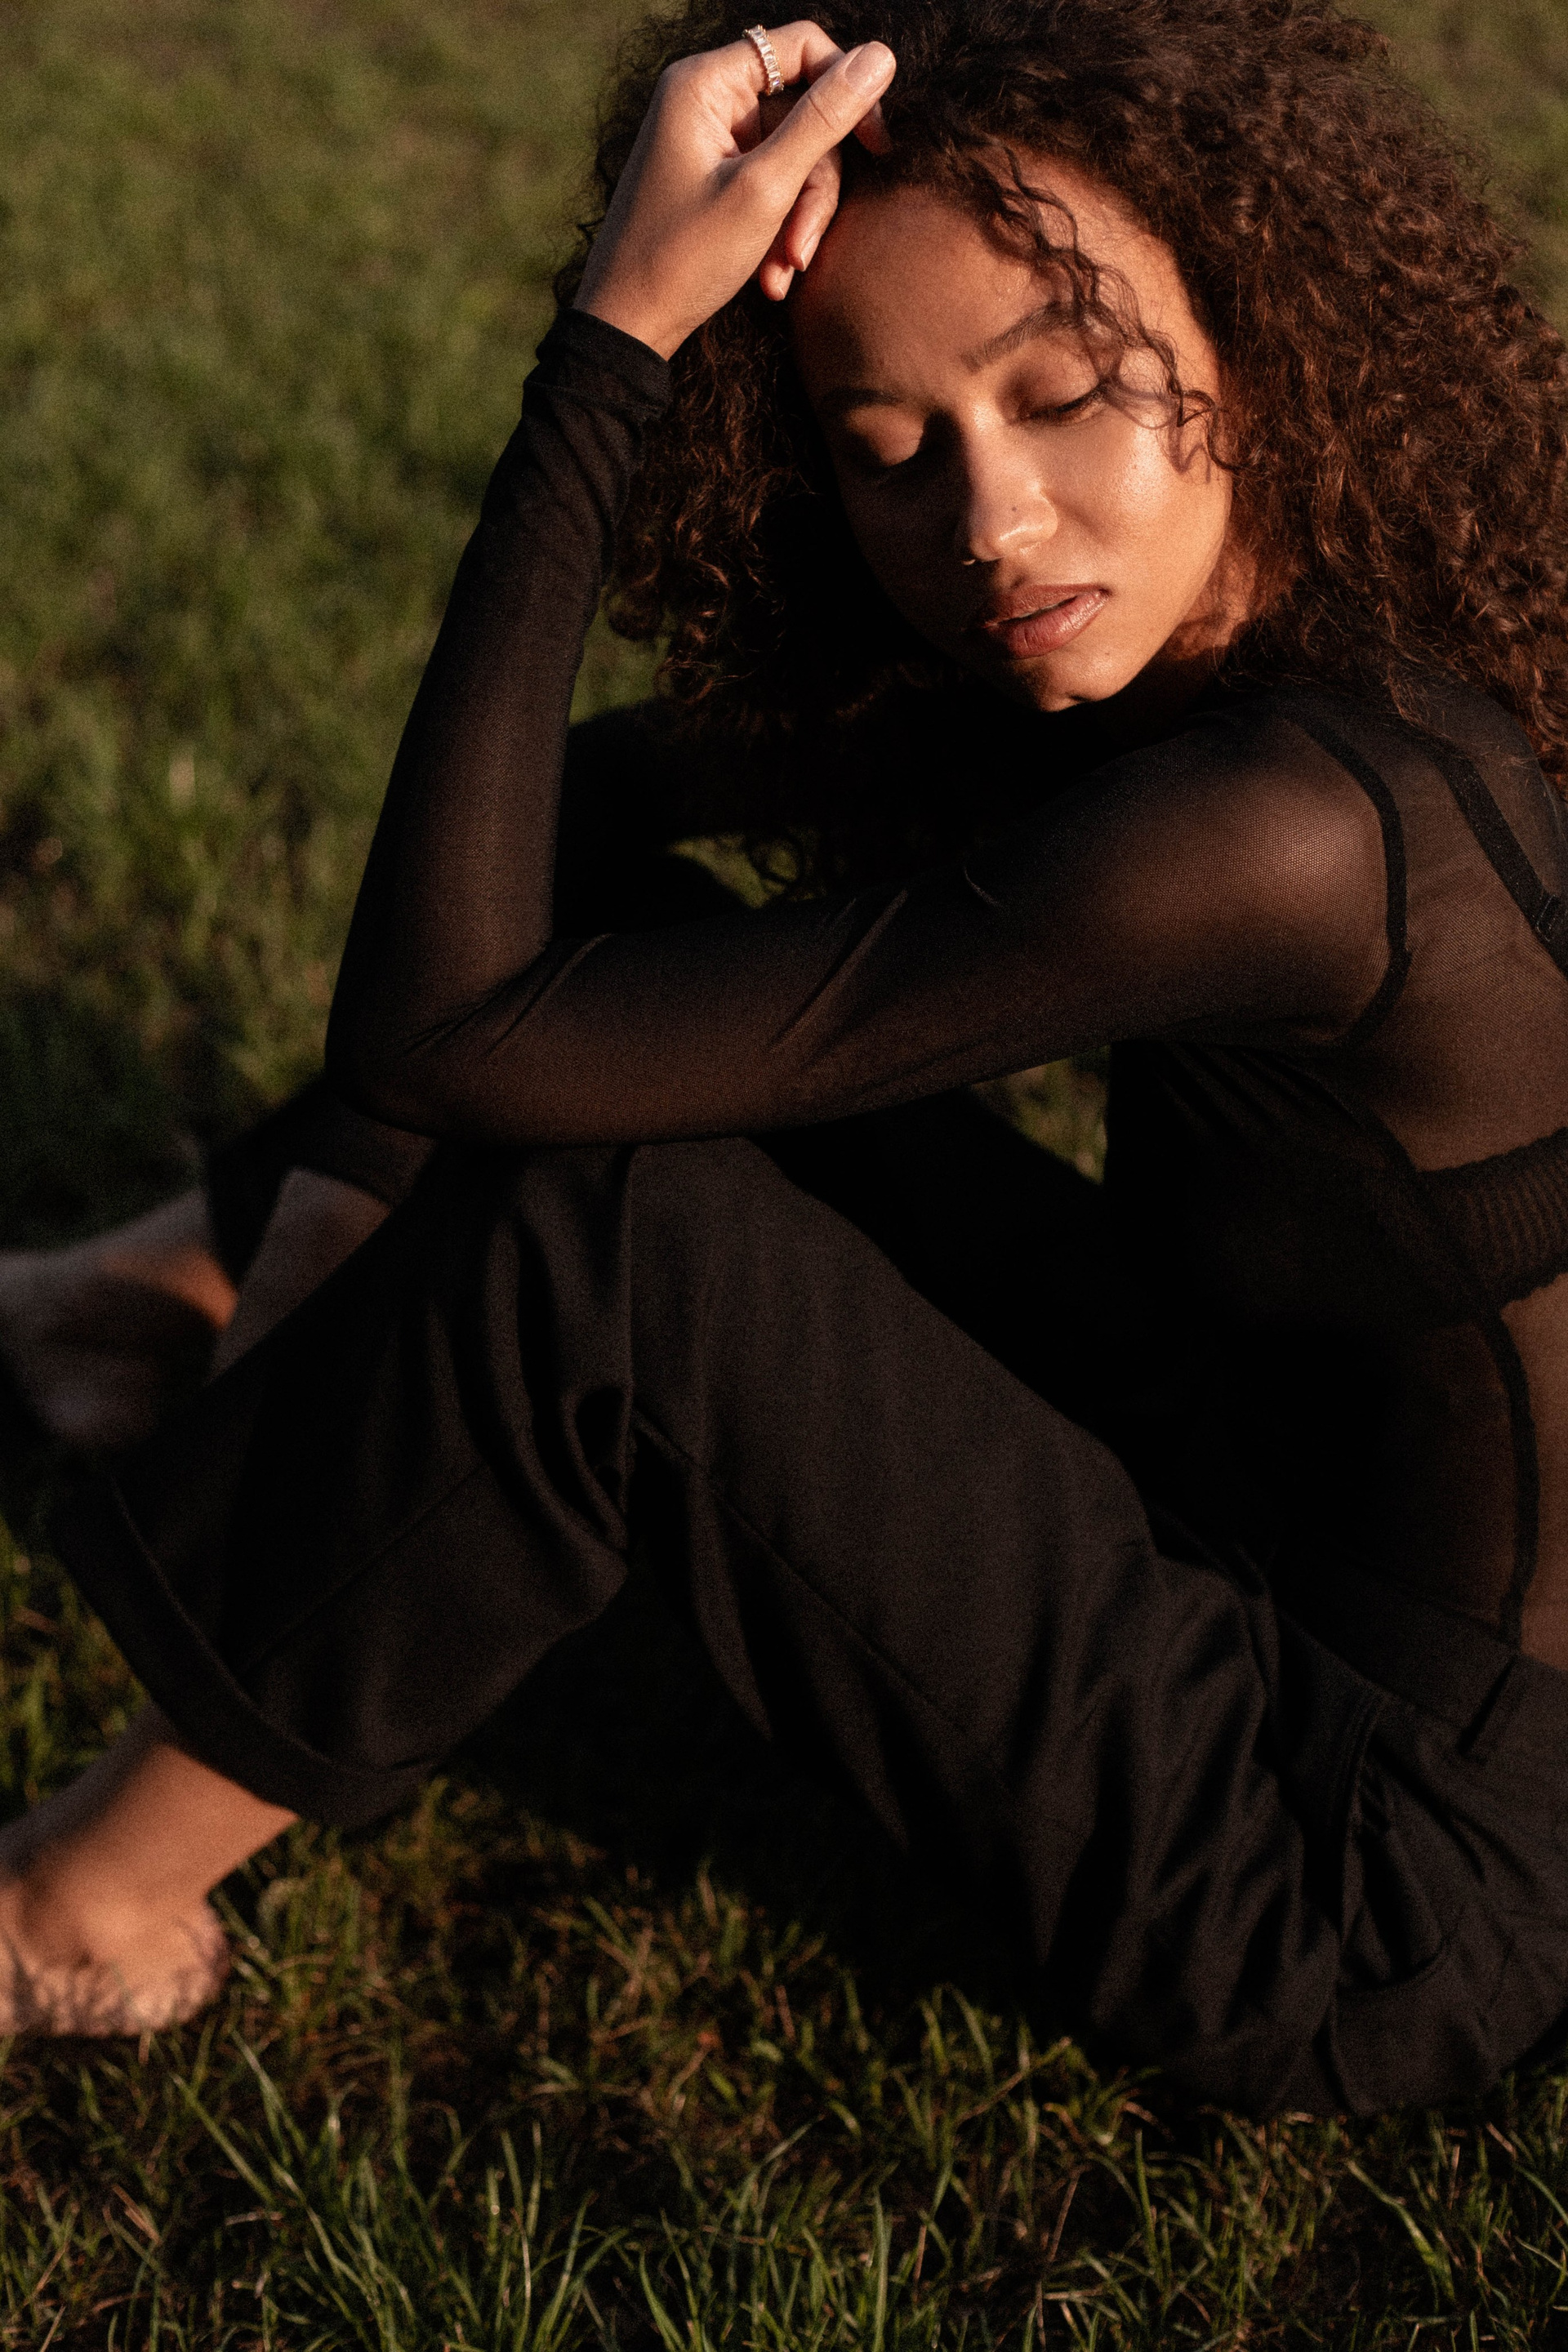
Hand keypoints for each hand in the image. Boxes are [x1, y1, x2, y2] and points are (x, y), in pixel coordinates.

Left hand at [574, 21, 895, 358]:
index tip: (878, 147)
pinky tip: (769, 277)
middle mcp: (705, 99)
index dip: (847, 90)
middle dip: (813, 187)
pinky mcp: (711, 176)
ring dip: (797, 220)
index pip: (802, 48)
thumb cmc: (684, 258)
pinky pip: (767, 186)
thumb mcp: (765, 189)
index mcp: (706, 83)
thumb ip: (824, 121)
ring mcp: (708, 139)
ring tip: (785, 272)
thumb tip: (881, 57)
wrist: (626, 326)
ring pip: (791, 158)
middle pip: (801, 114)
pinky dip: (775, 230)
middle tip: (803, 248)